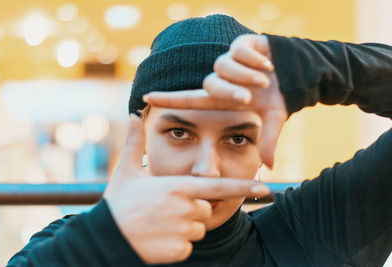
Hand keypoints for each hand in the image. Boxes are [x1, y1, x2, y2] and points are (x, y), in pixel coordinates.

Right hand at [103, 114, 268, 264]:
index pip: (218, 187)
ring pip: (197, 228)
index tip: (264, 187)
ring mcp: (182, 231)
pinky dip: (177, 244)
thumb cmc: (117, 202)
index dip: (242, 187)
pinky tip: (157, 238)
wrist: (105, 237)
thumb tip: (134, 114)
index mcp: (177, 187)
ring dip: (184, 227)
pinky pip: (188, 246)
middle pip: (204, 208)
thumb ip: (136, 142)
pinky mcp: (178, 251)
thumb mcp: (127, 170)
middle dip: (190, 209)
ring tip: (159, 222)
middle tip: (163, 209)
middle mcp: (184, 208)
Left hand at [143, 34, 287, 167]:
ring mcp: (230, 62)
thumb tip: (270, 167)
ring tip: (264, 80)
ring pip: (224, 66)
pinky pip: (239, 51)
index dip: (168, 98)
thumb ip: (269, 140)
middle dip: (230, 92)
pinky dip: (254, 59)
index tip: (145, 97)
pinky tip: (266, 63)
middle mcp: (222, 80)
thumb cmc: (278, 96)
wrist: (295, 72)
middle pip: (211, 84)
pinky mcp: (241, 44)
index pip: (190, 98)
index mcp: (223, 99)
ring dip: (246, 75)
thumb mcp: (273, 119)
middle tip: (249, 98)